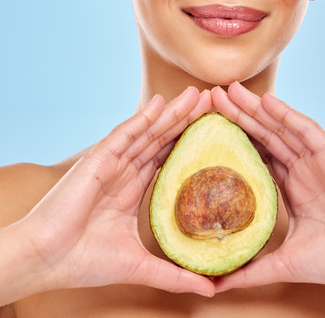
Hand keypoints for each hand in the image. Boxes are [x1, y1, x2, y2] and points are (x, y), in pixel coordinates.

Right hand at [14, 87, 214, 297]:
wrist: (46, 261)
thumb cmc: (86, 262)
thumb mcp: (141, 265)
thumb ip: (175, 274)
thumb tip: (211, 289)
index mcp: (136, 189)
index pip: (170, 158)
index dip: (192, 143)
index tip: (217, 132)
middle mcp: (127, 171)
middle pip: (164, 139)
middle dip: (189, 120)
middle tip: (213, 101)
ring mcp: (113, 163)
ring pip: (150, 131)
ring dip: (173, 112)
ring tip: (197, 95)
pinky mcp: (98, 160)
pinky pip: (125, 134)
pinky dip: (142, 118)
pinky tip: (160, 103)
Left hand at [211, 82, 324, 291]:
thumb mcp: (283, 262)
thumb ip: (251, 270)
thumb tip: (216, 285)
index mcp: (290, 185)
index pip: (255, 154)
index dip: (232, 139)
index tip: (207, 127)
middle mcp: (300, 167)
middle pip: (262, 134)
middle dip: (237, 115)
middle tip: (212, 97)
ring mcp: (316, 158)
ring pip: (279, 127)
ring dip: (255, 108)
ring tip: (229, 91)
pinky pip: (306, 129)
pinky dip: (286, 114)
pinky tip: (265, 101)